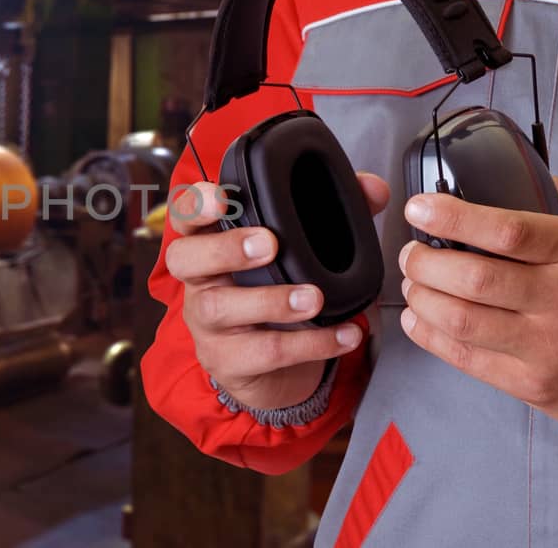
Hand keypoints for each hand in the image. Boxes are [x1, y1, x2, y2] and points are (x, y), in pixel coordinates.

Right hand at [165, 174, 388, 409]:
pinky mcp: (227, 361)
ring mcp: (207, 323)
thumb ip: (335, 213)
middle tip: (268, 245)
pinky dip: (310, 344)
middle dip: (225, 248)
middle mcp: (200, 281)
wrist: (272, 369)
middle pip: (184, 258)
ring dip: (270, 300)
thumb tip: (372, 189)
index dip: (195, 204)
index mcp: (210, 243)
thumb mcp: (302, 251)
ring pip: (219, 307)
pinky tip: (343, 334)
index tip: (222, 199)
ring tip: (314, 298)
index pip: (185, 216)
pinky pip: (262, 352)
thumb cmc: (279, 293)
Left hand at [397, 177, 557, 436]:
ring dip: (421, 299)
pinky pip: (466, 358)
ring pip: (462, 320)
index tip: (420, 209)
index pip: (509, 230)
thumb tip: (512, 166)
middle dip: (425, 263)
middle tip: (411, 253)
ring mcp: (548, 345)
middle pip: (474, 278)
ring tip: (413, 284)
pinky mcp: (533, 384)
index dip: (454, 217)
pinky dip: (429, 336)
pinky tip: (418, 319)